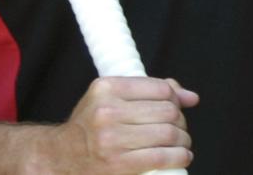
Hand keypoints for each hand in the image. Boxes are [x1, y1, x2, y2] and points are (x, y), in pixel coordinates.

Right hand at [53, 76, 198, 173]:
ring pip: (167, 134)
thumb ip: (148, 91)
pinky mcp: (118, 164)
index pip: (159, 88)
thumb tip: (189, 96)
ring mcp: (112, 139)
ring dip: (183, 140)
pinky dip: (179, 157)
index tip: (176, 107)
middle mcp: (108, 110)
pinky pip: (161, 157)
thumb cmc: (92, 126)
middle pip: (166, 111)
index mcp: (107, 88)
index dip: (175, 98)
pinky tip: (181, 156)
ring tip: (183, 143)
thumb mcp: (111, 98)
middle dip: (181, 121)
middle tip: (181, 128)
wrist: (63, 156)